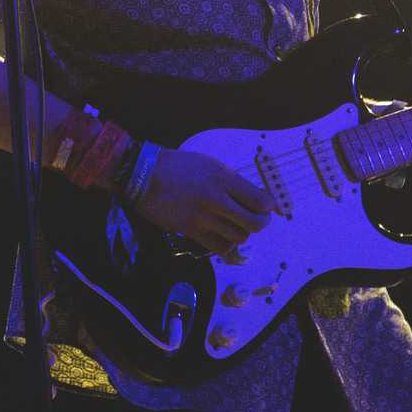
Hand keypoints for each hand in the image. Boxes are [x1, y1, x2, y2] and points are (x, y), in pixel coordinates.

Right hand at [132, 148, 271, 250]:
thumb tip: (252, 198)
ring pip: (239, 237)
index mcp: (222, 178)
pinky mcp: (191, 231)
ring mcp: (203, 218)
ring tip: (235, 225)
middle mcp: (216, 199)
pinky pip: (220, 247)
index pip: (260, 201)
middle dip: (260, 223)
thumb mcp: (208, 164)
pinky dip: (227, 245)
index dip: (268, 206)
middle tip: (257, 219)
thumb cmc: (176, 165)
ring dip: (241, 233)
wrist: (142, 175)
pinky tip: (224, 237)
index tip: (265, 206)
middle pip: (254, 223)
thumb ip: (231, 181)